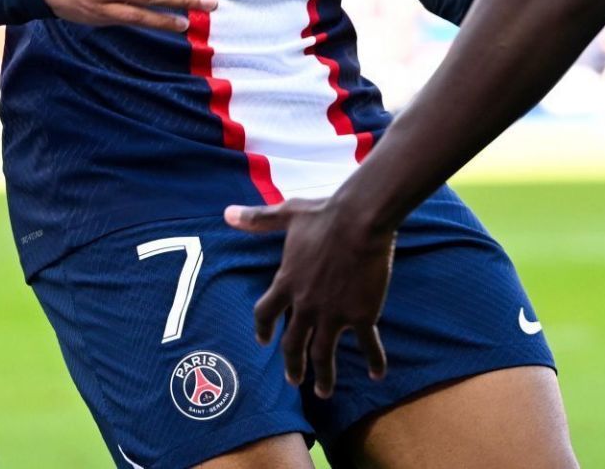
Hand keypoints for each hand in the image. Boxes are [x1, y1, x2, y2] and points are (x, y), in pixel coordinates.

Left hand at [226, 196, 395, 397]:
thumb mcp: (287, 214)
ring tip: (323, 391)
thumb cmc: (325, 214)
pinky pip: (366, 345)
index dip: (263, 329)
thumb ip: (258, 220)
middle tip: (294, 379)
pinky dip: (373, 361)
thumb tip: (227, 214)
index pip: (265, 313)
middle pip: (293, 344)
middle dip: (292, 365)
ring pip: (323, 354)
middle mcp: (305, 305)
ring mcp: (333, 314)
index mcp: (287, 282)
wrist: (360, 219)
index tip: (263, 342)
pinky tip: (376, 375)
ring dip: (323, 376)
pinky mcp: (361, 314)